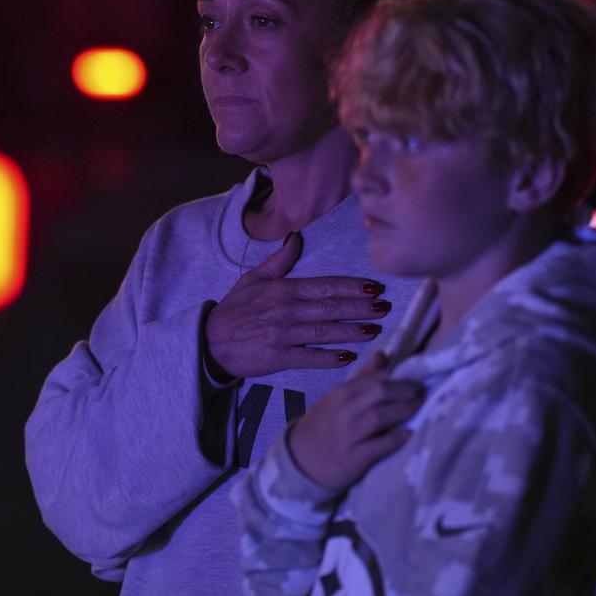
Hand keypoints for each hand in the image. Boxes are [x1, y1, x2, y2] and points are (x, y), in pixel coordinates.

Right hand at [203, 232, 391, 378]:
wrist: (209, 342)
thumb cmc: (233, 311)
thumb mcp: (252, 279)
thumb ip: (279, 261)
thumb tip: (296, 237)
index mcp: (283, 289)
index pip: (325, 285)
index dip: (352, 286)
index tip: (374, 287)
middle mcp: (286, 310)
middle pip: (331, 307)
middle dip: (362, 307)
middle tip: (386, 307)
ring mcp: (283, 335)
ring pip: (326, 331)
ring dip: (353, 331)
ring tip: (376, 329)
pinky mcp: (278, 357)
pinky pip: (309, 357)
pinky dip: (329, 357)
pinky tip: (349, 356)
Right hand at [285, 351, 421, 492]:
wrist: (301, 461)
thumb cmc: (324, 426)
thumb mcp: (338, 399)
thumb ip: (363, 378)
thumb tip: (383, 354)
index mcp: (341, 393)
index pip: (377, 378)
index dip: (401, 378)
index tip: (416, 382)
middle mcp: (343, 411)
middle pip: (381, 392)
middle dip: (406, 391)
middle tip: (421, 394)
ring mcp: (348, 434)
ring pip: (380, 416)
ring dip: (404, 411)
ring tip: (418, 409)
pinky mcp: (353, 458)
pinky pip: (379, 446)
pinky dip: (395, 439)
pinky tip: (408, 434)